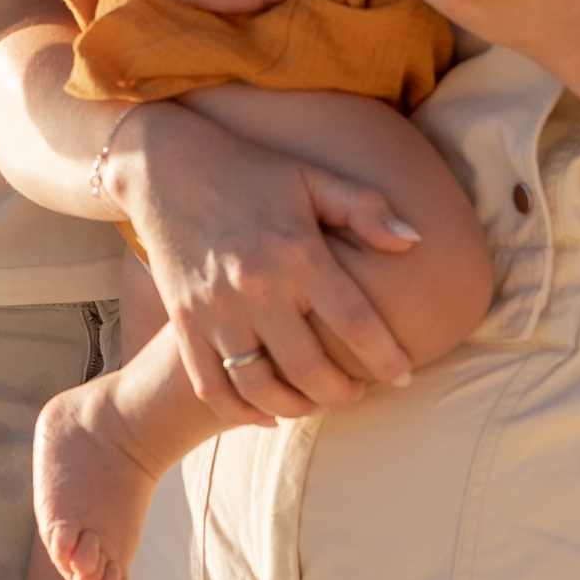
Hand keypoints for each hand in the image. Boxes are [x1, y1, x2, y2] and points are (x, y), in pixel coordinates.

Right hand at [108, 100, 423, 418]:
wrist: (164, 166)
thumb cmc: (251, 171)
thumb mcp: (312, 178)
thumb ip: (365, 209)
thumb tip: (415, 242)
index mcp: (297, 253)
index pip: (356, 323)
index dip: (387, 358)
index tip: (404, 375)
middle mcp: (256, 287)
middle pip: (310, 371)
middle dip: (343, 394)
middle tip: (359, 392)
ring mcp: (214, 309)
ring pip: (260, 389)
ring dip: (296, 409)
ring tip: (316, 401)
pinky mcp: (184, 322)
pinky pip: (211, 387)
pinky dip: (242, 412)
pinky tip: (268, 411)